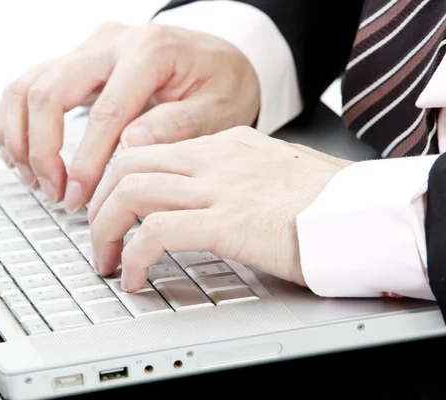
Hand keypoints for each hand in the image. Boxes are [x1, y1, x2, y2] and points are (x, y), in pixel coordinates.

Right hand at [0, 22, 259, 212]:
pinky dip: (17, 122)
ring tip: (34, 179)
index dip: (86, 161)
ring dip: (20, 136)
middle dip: (42, 150)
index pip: (105, 111)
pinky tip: (24, 156)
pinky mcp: (77, 61)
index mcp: (151, 52)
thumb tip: (130, 145)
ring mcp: (89, 49)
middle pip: (49, 91)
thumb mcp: (220, 109)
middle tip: (55, 192)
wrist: (216, 58)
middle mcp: (112, 43)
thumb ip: (179, 125)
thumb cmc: (222, 84)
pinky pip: (29, 86)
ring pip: (28, 85)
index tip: (79, 198)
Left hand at [88, 127, 352, 291]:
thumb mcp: (269, 170)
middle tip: (98, 236)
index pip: (148, 148)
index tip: (109, 206)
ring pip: (132, 193)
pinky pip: (158, 233)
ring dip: (106, 230)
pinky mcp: (227, 223)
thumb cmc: (323, 199)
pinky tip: (134, 278)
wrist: (360, 212)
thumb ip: (231, 174)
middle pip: (128, 165)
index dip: (116, 179)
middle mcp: (214, 159)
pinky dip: (134, 256)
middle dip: (99, 203)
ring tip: (107, 261)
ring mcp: (219, 188)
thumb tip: (202, 195)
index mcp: (223, 144)